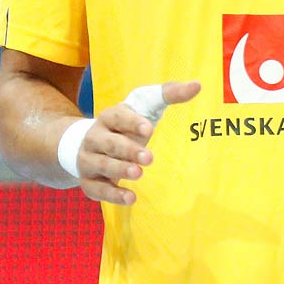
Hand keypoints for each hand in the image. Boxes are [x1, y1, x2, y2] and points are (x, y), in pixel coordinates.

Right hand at [73, 81, 200, 205]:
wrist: (85, 146)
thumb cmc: (125, 126)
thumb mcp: (145, 107)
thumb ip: (170, 94)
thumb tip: (197, 85)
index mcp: (109, 117)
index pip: (117, 117)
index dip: (131, 122)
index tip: (149, 128)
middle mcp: (95, 138)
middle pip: (109, 143)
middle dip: (128, 150)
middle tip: (149, 157)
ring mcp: (88, 160)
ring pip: (101, 165)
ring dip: (119, 170)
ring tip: (138, 173)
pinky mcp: (89, 182)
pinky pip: (98, 190)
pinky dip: (113, 195)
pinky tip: (131, 198)